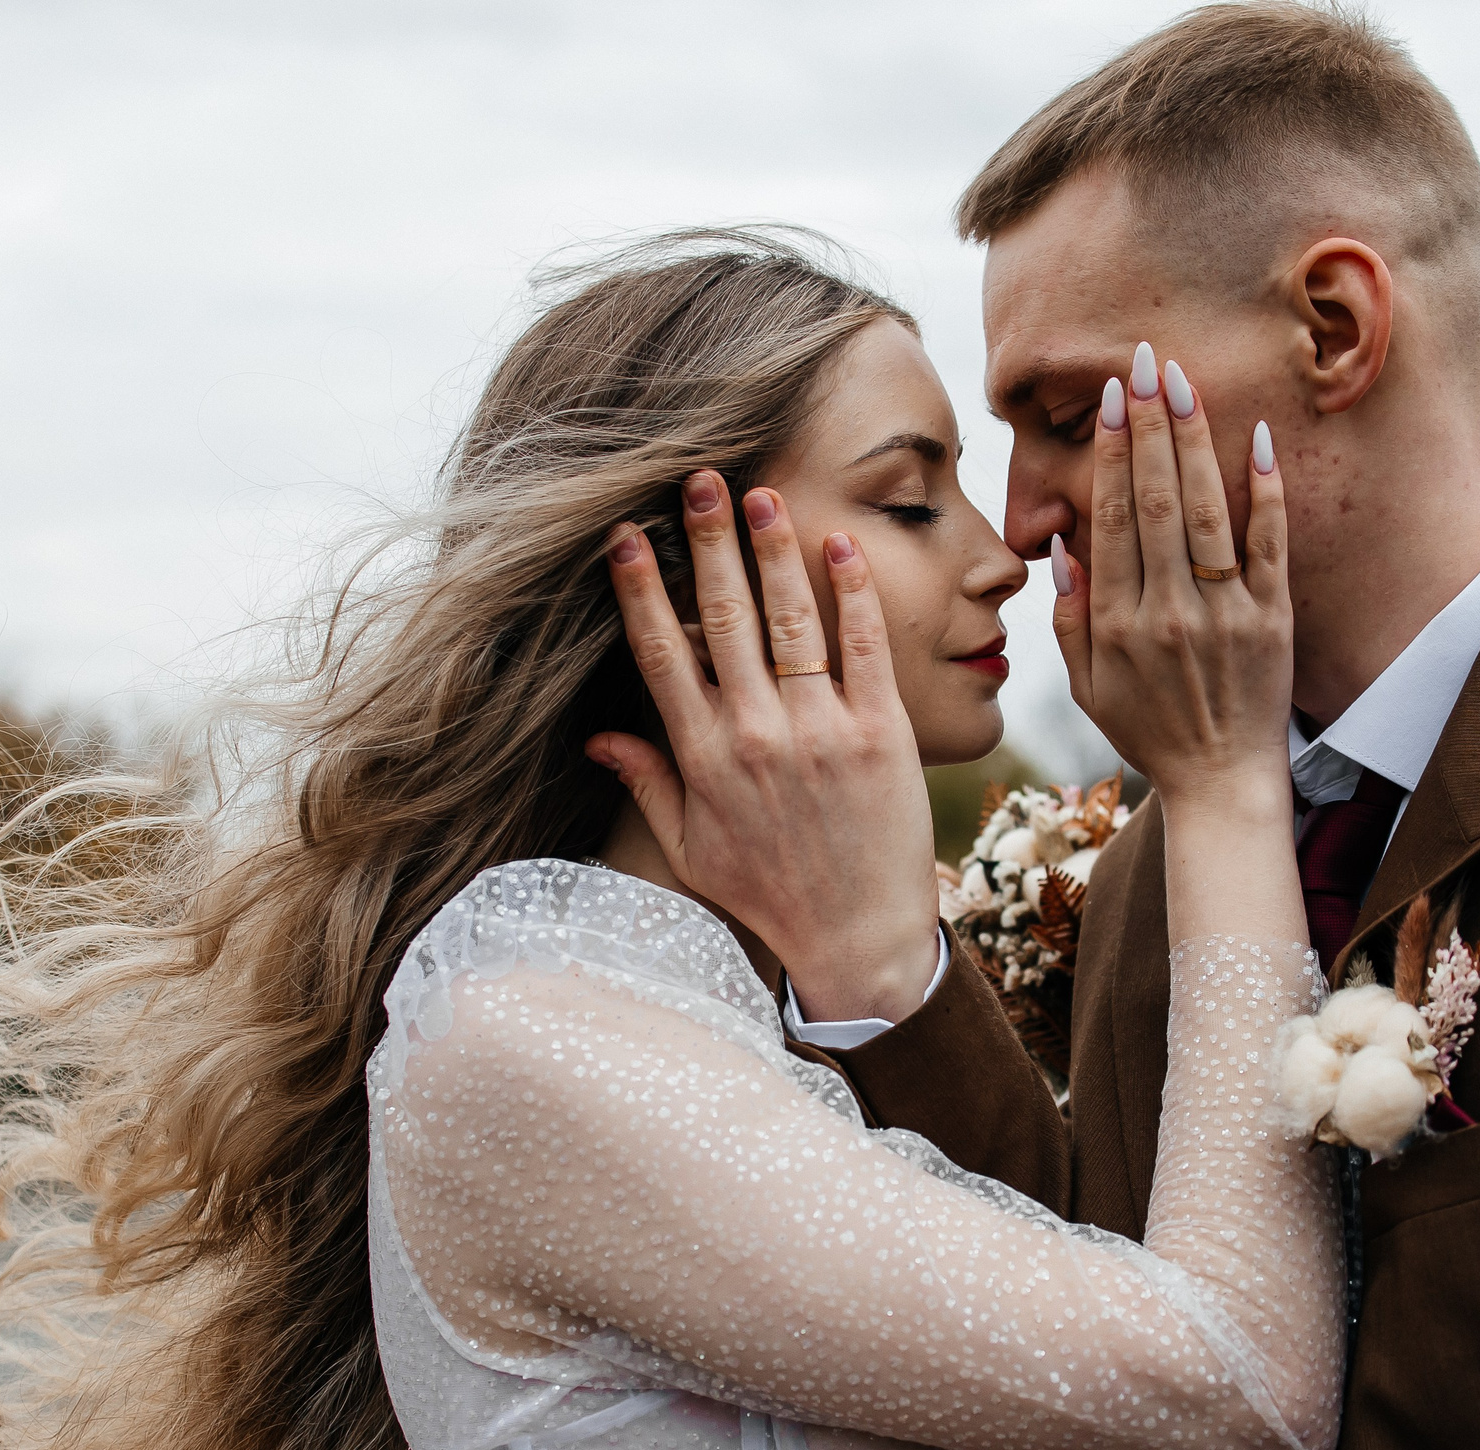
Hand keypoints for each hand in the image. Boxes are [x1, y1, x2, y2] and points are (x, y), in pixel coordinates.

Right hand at [588, 472, 942, 1023]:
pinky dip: (853, 592)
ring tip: (762, 493)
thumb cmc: (772, 896)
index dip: (640, 588)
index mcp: (704, 758)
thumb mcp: (693, 848)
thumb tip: (597, 734)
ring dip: (774, 550)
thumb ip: (648, 782)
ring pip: (790, 619)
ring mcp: (821, 731)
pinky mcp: (881, 734)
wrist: (859, 940)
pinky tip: (839, 544)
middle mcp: (756, 735)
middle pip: (722, 618)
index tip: (625, 534)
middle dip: (708, 542)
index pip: (661, 653)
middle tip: (697, 479)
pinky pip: (863, 648)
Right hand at [1052, 343, 1291, 817]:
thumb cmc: (1150, 733)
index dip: (1108, 453)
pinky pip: (1269, 544)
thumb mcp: (1089, 687)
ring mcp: (1226, 613)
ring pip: (1206, 511)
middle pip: (1155, 500)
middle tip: (1146, 361)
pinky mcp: (1273, 619)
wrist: (1223, 785)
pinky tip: (1257, 439)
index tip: (1110, 399)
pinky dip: (1263, 491)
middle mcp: (1170, 610)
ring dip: (1195, 440)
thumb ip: (1071, 618)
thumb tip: (1066, 544)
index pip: (1111, 518)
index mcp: (1119, 623)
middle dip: (1149, 425)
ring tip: (1186, 381)